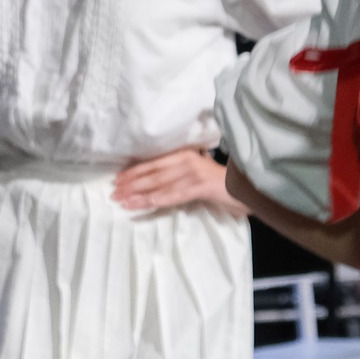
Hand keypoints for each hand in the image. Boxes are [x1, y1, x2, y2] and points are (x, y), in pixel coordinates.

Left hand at [111, 147, 245, 215]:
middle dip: (131, 183)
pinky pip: (172, 195)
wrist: (246, 186)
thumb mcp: (197, 169)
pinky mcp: (199, 186)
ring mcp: (193, 172)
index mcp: (184, 154)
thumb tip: (156, 176)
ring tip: (121, 200)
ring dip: (137, 194)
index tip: (118, 178)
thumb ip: (179, 170)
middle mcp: (186, 160)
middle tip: (114, 192)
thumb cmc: (220, 180)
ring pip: (158, 184)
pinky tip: (141, 204)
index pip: (152, 162)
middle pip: (152, 173)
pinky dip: (154, 200)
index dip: (133, 171)